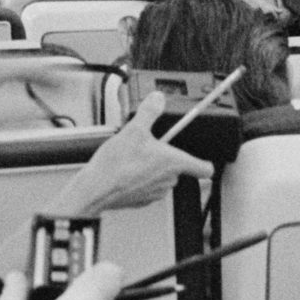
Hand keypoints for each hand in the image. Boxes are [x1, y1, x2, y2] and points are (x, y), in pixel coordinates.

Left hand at [0, 54, 81, 161]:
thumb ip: (19, 115)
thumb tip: (47, 113)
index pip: (35, 68)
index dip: (59, 76)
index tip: (77, 82)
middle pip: (29, 65)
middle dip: (53, 75)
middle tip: (75, 85)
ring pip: (19, 68)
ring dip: (40, 77)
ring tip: (59, 87)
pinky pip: (9, 72)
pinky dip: (26, 78)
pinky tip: (32, 86)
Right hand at [45, 93, 213, 216]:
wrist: (94, 189)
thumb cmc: (115, 165)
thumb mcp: (134, 130)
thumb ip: (150, 112)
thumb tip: (158, 99)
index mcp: (174, 163)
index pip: (205, 169)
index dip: (204, 162)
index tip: (202, 158)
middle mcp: (169, 181)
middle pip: (178, 169)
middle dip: (166, 159)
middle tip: (148, 149)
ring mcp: (156, 193)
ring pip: (161, 178)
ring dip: (152, 169)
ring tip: (133, 160)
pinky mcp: (142, 201)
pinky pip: (147, 188)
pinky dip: (139, 180)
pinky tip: (125, 172)